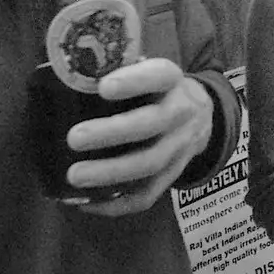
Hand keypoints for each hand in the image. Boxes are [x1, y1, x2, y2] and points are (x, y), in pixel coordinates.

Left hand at [65, 58, 214, 216]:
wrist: (202, 116)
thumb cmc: (159, 90)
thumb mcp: (149, 70)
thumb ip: (119, 69)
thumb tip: (70, 71)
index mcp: (172, 81)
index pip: (158, 77)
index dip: (133, 82)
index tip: (103, 87)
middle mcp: (181, 113)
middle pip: (151, 125)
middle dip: (112, 133)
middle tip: (75, 138)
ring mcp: (180, 147)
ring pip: (149, 164)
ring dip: (111, 172)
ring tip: (74, 176)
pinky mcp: (173, 174)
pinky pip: (148, 194)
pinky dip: (118, 203)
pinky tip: (87, 202)